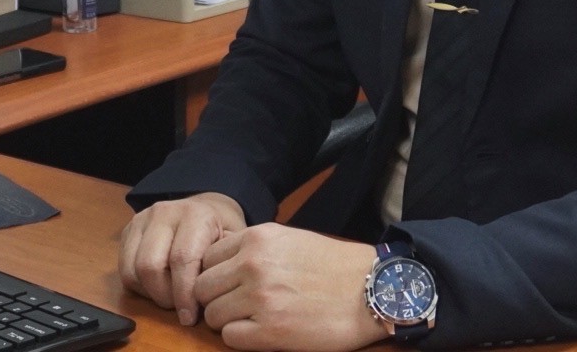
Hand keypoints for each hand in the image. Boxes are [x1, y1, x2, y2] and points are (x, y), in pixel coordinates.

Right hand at [117, 192, 245, 324]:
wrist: (206, 209)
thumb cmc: (221, 233)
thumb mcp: (233, 245)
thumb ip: (224, 266)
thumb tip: (212, 297)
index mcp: (194, 215)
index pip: (181, 259)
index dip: (184, 294)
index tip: (189, 317)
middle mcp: (164, 213)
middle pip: (150, 266)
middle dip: (164, 297)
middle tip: (179, 308)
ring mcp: (142, 219)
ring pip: (132, 270)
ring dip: (150, 294)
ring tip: (170, 298)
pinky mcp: (128, 230)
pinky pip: (123, 269)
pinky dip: (138, 287)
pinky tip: (157, 288)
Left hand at [191, 224, 382, 351]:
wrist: (373, 290)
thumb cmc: (334, 266)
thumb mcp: (289, 240)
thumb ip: (253, 248)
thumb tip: (220, 265)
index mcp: (257, 238)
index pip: (207, 258)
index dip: (216, 275)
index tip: (229, 285)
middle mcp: (253, 265)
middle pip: (202, 287)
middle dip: (215, 299)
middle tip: (237, 306)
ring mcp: (260, 298)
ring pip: (212, 315)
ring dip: (227, 320)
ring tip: (253, 320)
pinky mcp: (270, 331)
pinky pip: (229, 338)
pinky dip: (241, 338)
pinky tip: (262, 332)